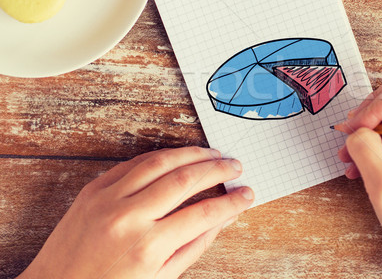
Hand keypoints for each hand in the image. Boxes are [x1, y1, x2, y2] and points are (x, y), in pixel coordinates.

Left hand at [18, 147, 253, 278]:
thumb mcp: (160, 278)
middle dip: (218, 169)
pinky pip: (134, 163)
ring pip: (161, 161)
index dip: (232, 201)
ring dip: (193, 154)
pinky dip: (161, 156)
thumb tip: (225, 217)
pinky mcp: (94, 188)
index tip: (247, 194)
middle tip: (236, 167)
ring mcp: (108, 199)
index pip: (204, 214)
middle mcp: (129, 217)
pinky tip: (178, 157)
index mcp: (148, 248)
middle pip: (186, 179)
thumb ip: (195, 245)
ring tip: (213, 155)